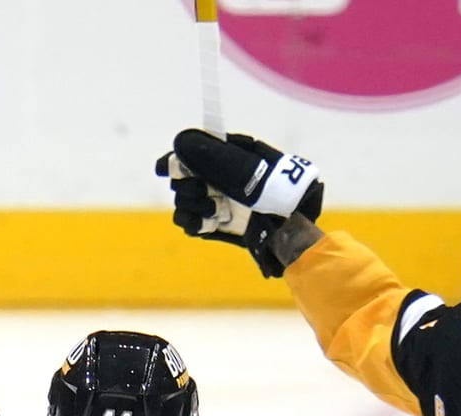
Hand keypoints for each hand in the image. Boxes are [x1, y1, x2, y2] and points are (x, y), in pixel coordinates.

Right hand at [154, 129, 322, 277]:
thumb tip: (182, 143)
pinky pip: (189, 223)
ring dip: (192, 204)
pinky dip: (193, 222)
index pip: (190, 152)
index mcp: (228, 156)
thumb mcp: (251, 169)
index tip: (164, 168)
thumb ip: (218, 157)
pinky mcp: (215, 225)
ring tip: (214, 209)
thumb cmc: (281, 191)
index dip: (174, 159)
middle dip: (187, 184)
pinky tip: (207, 222)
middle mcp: (218, 177)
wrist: (295, 227)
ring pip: (182, 201)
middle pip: (182, 177)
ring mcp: (215, 202)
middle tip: (203, 191)